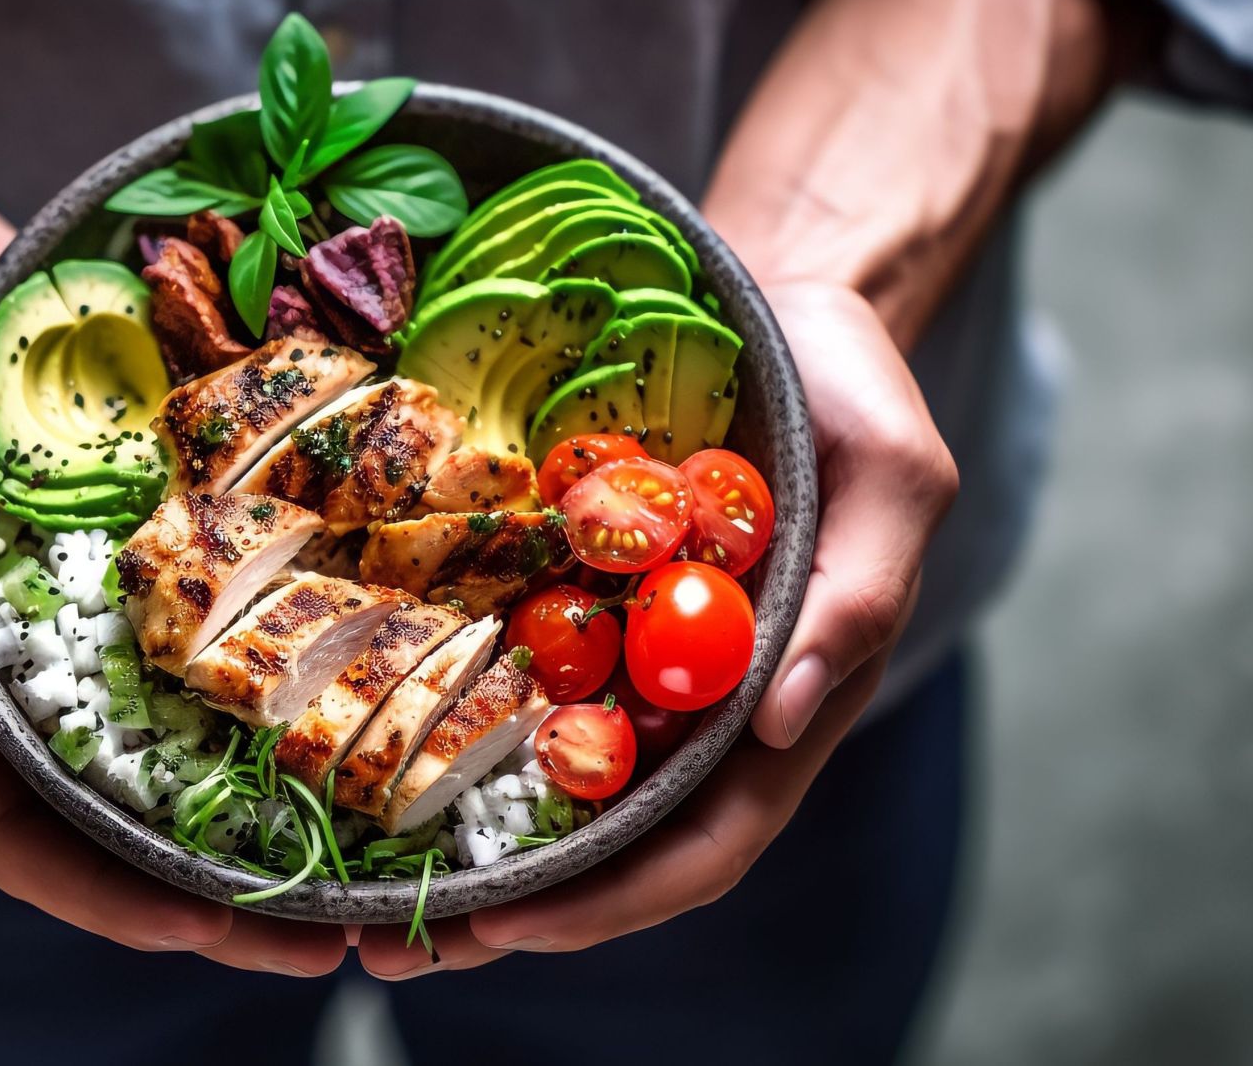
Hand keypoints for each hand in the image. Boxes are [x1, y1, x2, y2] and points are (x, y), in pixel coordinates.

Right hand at [0, 240, 346, 975]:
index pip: (10, 835)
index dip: (103, 895)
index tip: (206, 927)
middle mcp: (15, 688)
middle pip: (115, 828)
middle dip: (218, 895)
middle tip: (334, 935)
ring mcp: (91, 639)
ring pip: (183, 761)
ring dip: (272, 822)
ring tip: (380, 866)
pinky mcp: (149, 583)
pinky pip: (219, 662)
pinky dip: (281, 708)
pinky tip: (364, 726)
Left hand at [358, 281, 957, 976]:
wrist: (771, 307)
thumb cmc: (844, 388)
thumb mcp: (891, 470)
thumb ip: (859, 592)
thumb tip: (780, 717)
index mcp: (784, 696)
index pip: (709, 836)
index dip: (622, 895)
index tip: (522, 924)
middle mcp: (701, 700)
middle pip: (615, 841)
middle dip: (518, 905)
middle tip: (395, 946)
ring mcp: (633, 659)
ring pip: (553, 785)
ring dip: (468, 843)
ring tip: (361, 892)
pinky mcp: (578, 605)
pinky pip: (514, 685)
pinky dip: (455, 737)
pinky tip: (373, 760)